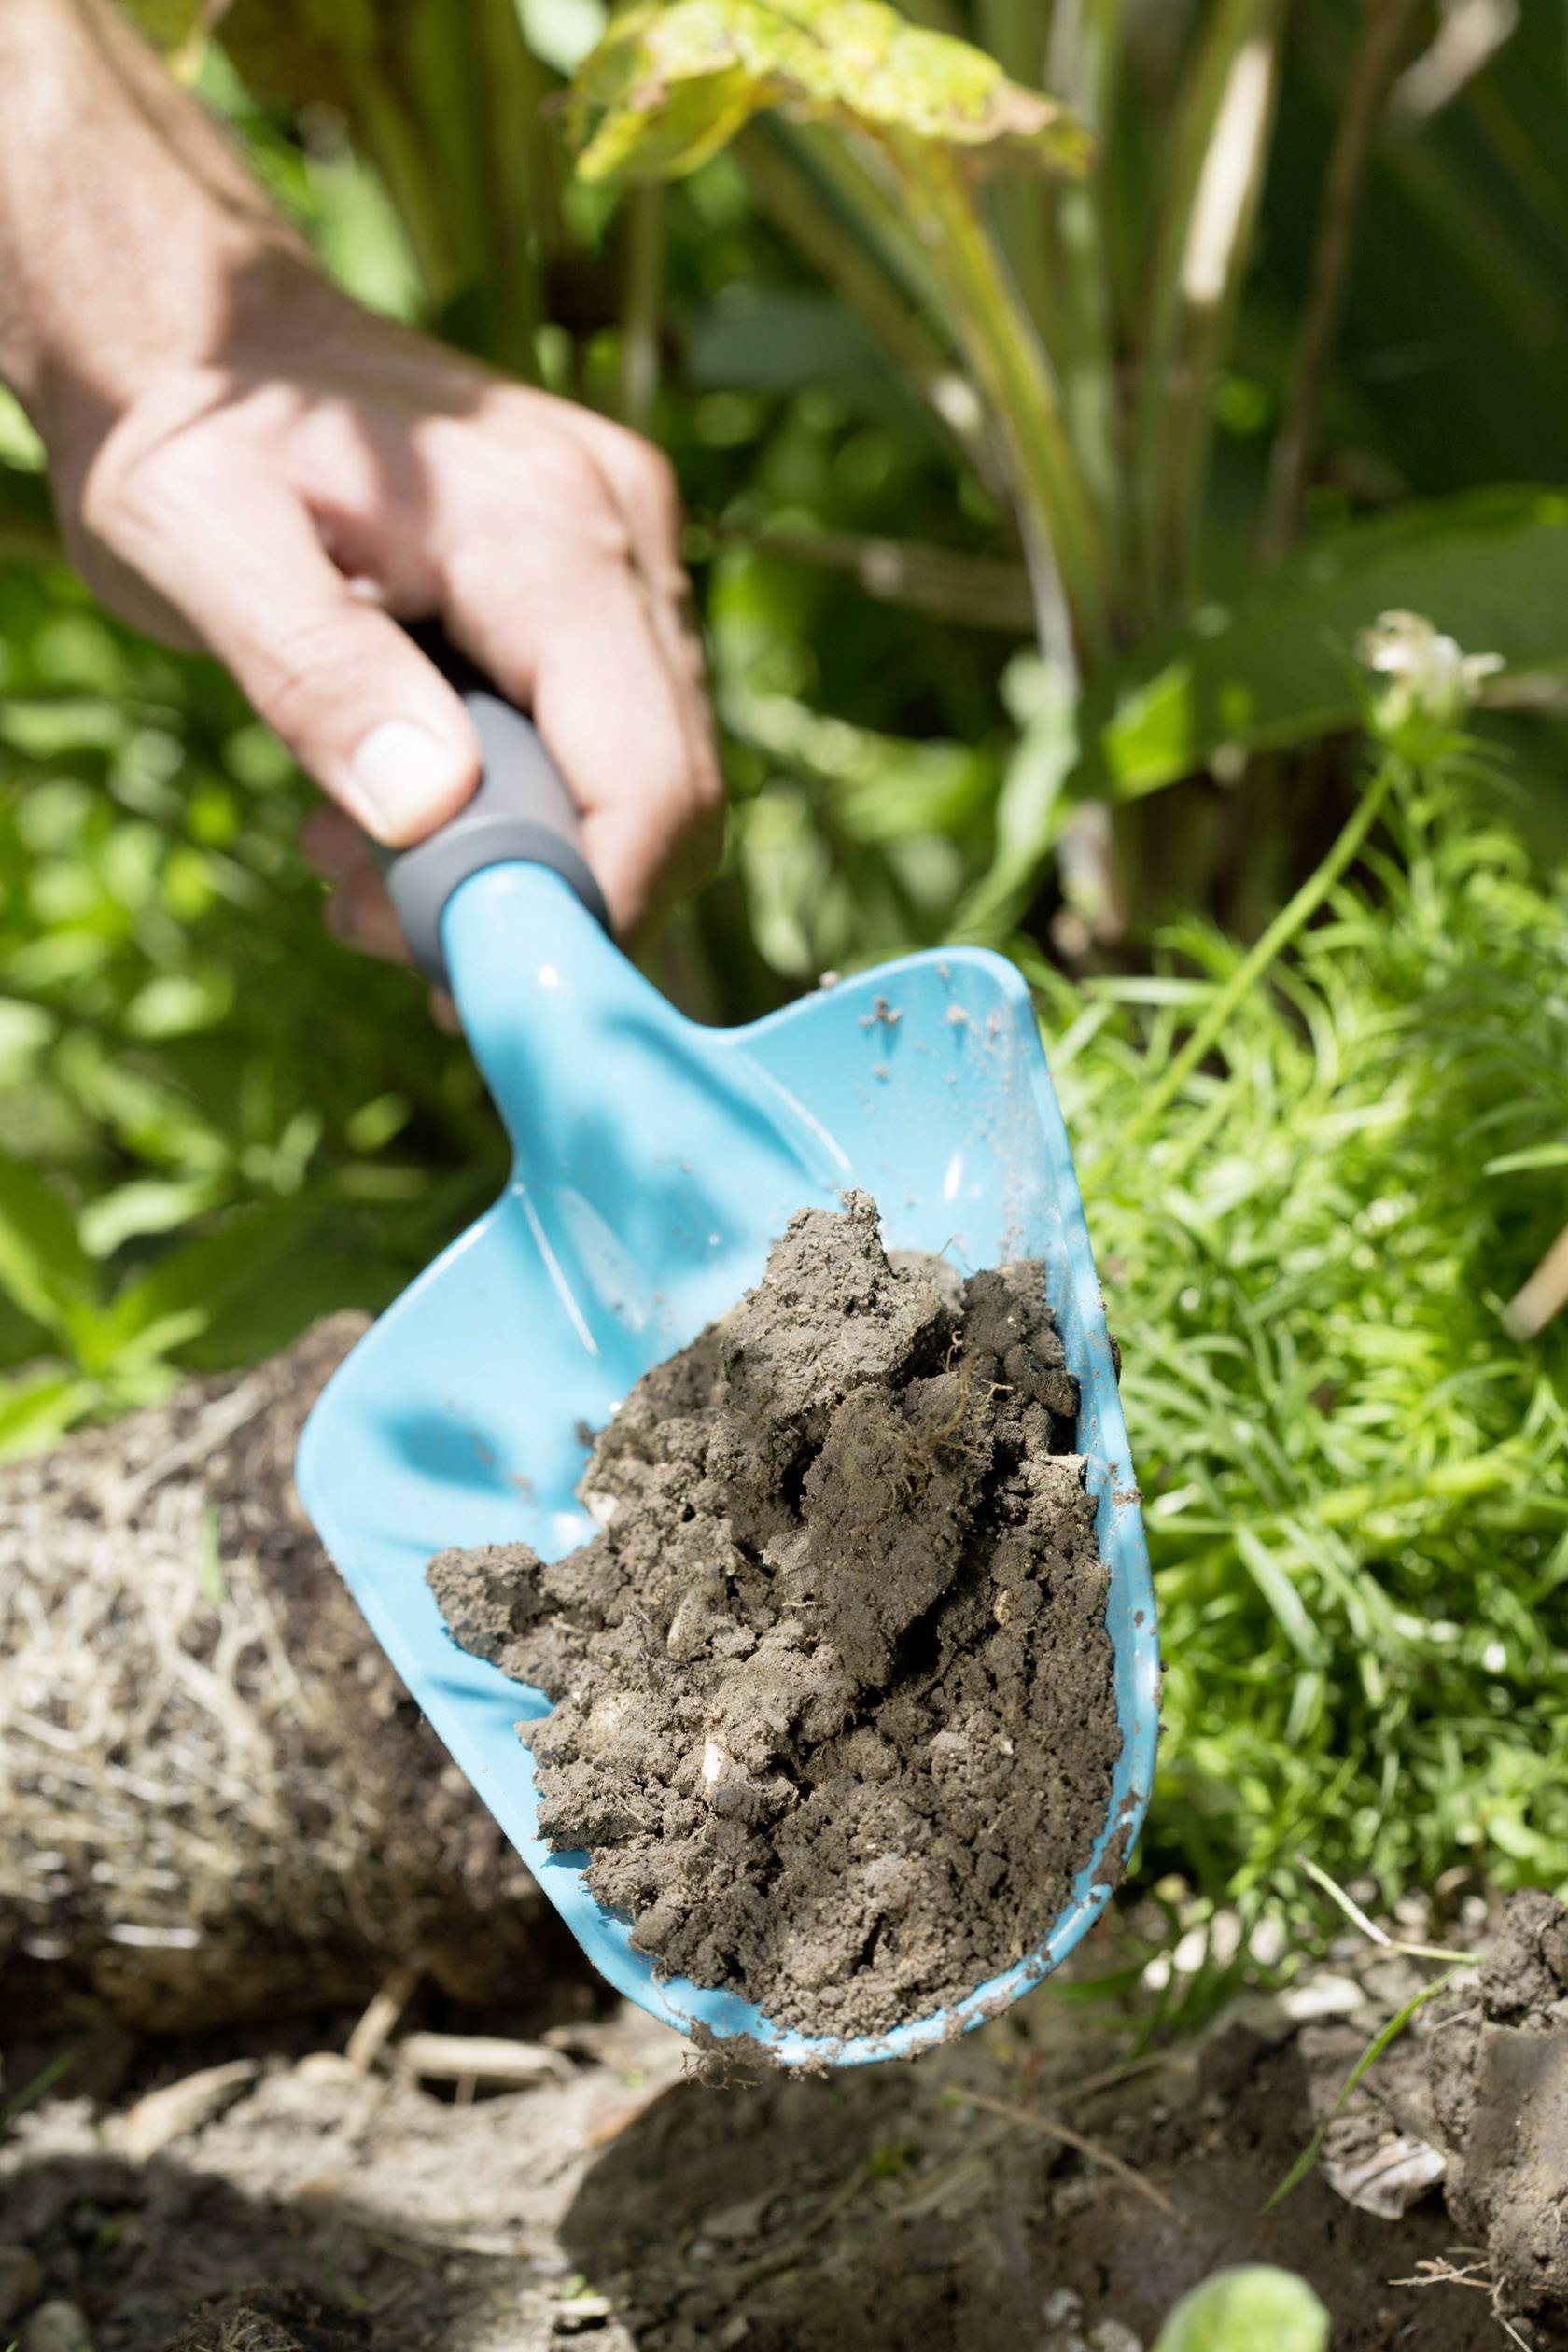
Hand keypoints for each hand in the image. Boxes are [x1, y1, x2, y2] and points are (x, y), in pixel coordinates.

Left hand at [51, 264, 720, 939]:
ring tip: (356, 858)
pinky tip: (403, 793)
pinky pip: (609, 731)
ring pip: (643, 774)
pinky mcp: (607, 571)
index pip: (651, 776)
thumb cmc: (181, 423)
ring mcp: (629, 547)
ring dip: (518, 855)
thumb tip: (431, 807)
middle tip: (374, 917)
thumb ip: (313, 670)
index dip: (595, 909)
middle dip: (540, 893)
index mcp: (546, 529)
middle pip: (664, 791)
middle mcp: (623, 531)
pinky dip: (519, 801)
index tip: (473, 981)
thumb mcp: (194, 539)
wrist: (206, 322)